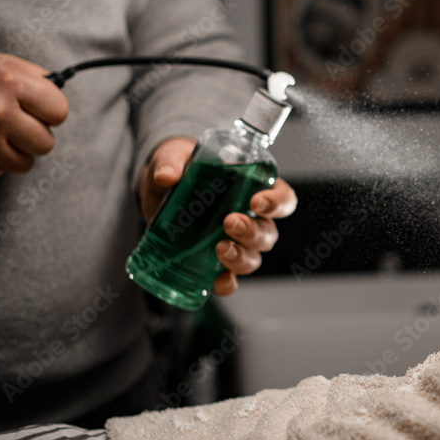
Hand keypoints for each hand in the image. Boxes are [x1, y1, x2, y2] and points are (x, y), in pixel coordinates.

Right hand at [0, 53, 68, 179]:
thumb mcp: (5, 65)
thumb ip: (39, 80)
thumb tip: (61, 98)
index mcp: (11, 84)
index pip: (60, 112)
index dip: (50, 111)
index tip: (37, 109)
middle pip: (46, 143)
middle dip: (34, 135)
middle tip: (16, 123)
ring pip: (26, 163)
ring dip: (15, 151)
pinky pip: (0, 171)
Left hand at [139, 137, 296, 296]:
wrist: (156, 190)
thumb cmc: (179, 168)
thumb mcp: (173, 156)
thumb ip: (170, 162)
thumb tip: (167, 176)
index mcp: (252, 188)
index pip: (282, 198)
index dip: (277, 203)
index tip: (257, 202)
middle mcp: (250, 218)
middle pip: (268, 233)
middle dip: (252, 232)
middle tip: (230, 223)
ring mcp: (233, 242)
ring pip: (253, 258)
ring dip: (241, 257)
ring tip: (220, 249)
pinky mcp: (213, 260)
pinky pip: (229, 278)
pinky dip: (227, 283)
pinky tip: (217, 281)